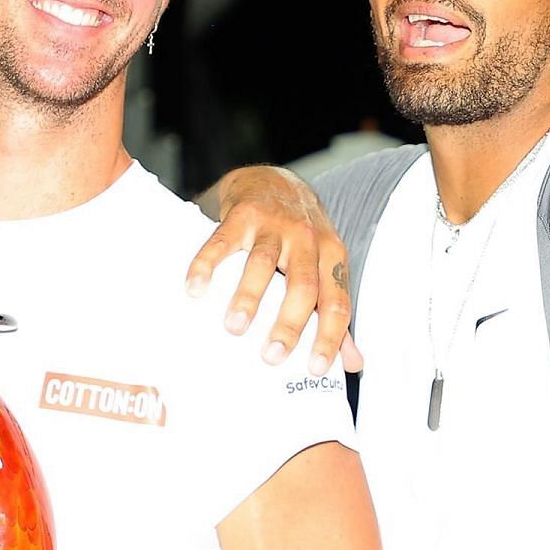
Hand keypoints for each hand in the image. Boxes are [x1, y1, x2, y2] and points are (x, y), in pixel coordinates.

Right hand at [186, 166, 362, 375]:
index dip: (330, 337)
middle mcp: (307, 239)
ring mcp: (274, 224)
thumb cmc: (300, 234)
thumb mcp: (324, 265)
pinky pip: (224, 241)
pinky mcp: (243, 213)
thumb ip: (334, 313)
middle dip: (288, 323)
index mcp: (331, 256)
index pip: (336, 302)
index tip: (315, 369)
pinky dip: (208, 264)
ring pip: (264, 262)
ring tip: (234, 328)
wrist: (273, 180)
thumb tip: (354, 363)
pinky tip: (195, 288)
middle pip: (302, 285)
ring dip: (249, 297)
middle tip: (271, 356)